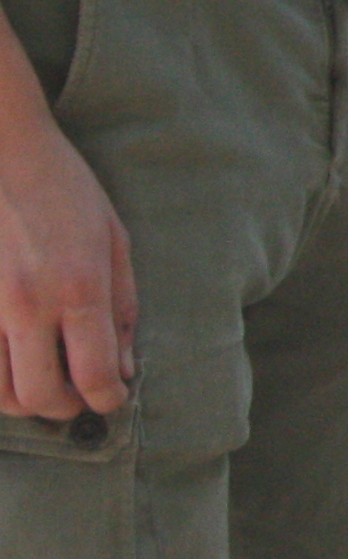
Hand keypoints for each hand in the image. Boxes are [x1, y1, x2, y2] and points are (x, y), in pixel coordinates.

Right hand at [0, 113, 133, 424]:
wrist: (1, 150)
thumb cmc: (63, 190)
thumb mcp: (114, 241)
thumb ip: (122, 310)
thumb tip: (124, 369)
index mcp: (79, 288)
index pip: (93, 378)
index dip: (108, 402)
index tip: (112, 400)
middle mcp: (27, 305)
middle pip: (39, 397)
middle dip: (65, 409)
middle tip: (76, 398)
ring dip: (22, 400)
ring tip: (41, 383)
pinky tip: (11, 360)